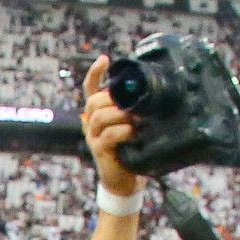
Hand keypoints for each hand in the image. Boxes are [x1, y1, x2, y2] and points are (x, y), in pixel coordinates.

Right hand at [81, 55, 141, 198]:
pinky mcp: (99, 151)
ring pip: (100, 116)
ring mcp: (92, 137)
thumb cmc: (131, 150)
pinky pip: (107, 135)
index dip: (95, 73)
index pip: (90, 89)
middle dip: (113, 99)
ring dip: (121, 116)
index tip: (105, 59)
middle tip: (132, 106)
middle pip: (94, 100)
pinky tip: (134, 134)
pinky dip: (123, 132)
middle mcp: (91, 123)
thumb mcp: (132, 126)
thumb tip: (149, 95)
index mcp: (98, 114)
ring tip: (137, 121)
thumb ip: (133, 112)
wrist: (125, 180)